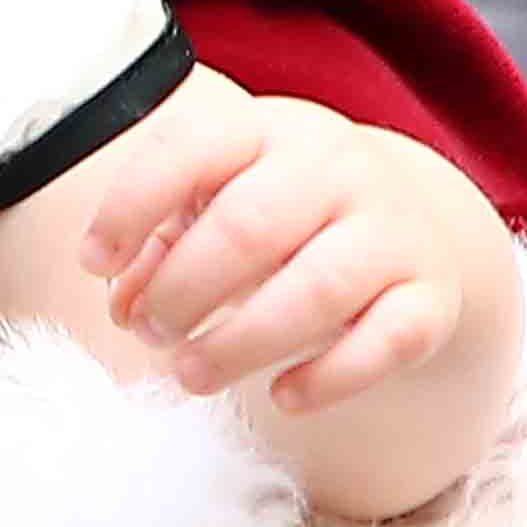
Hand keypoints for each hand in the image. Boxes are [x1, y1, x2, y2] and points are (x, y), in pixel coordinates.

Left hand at [76, 89, 477, 417]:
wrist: (411, 222)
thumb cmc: (281, 214)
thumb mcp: (217, 203)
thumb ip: (159, 244)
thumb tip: (122, 303)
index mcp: (266, 129)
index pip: (189, 150)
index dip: (130, 207)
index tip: (94, 264)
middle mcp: (336, 168)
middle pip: (249, 228)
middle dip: (184, 289)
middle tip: (152, 333)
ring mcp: (392, 230)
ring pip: (318, 290)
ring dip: (240, 343)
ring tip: (190, 375)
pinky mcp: (433, 296)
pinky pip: (388, 343)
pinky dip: (330, 378)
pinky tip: (283, 397)